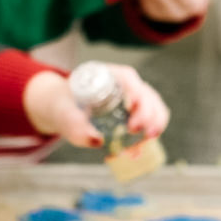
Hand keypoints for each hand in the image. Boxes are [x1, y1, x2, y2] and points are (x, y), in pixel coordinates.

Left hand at [24, 66, 169, 146]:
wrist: (65, 109)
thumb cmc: (65, 108)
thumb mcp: (65, 117)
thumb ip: (76, 128)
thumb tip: (97, 140)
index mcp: (107, 75)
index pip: (128, 79)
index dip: (135, 94)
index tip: (131, 114)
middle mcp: (125, 83)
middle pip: (146, 94)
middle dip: (147, 113)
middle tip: (136, 131)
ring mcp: (135, 96)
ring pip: (155, 106)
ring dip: (155, 123)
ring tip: (146, 140)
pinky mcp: (138, 110)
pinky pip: (153, 118)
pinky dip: (152, 130)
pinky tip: (143, 145)